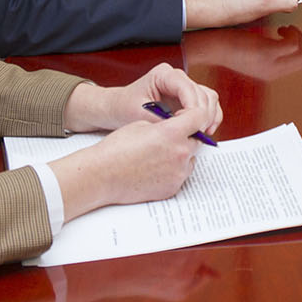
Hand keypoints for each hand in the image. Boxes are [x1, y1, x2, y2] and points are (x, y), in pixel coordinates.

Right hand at [52, 107, 209, 219]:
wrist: (101, 176)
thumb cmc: (116, 149)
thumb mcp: (142, 125)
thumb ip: (166, 124)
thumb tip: (179, 125)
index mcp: (172, 133)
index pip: (200, 116)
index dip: (194, 114)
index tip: (187, 116)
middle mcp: (180, 152)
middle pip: (197, 139)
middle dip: (188, 136)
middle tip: (172, 136)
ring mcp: (178, 172)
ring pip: (191, 158)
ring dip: (182, 154)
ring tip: (160, 154)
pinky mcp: (173, 188)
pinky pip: (181, 174)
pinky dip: (174, 170)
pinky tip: (156, 168)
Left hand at [64, 62, 221, 134]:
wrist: (116, 109)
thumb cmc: (124, 108)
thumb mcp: (140, 115)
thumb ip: (163, 121)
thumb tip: (182, 130)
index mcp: (164, 74)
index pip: (188, 88)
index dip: (194, 107)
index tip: (193, 125)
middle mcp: (177, 78)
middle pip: (202, 93)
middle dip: (203, 114)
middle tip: (199, 132)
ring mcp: (184, 87)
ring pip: (208, 97)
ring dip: (209, 115)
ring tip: (203, 132)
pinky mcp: (187, 99)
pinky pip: (206, 104)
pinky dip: (208, 117)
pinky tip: (204, 129)